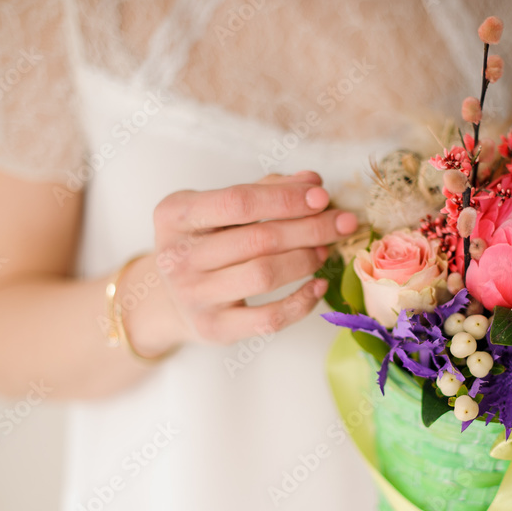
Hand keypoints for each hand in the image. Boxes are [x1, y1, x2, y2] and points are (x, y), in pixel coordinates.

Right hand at [129, 171, 357, 353]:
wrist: (168, 300)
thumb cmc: (203, 244)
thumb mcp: (219, 210)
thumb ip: (263, 190)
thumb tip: (312, 181)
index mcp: (176, 215)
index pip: (239, 202)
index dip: (286, 198)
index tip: (322, 196)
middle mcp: (177, 256)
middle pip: (259, 239)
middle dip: (310, 228)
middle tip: (342, 223)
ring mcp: (194, 296)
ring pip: (264, 275)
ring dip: (306, 259)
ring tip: (326, 249)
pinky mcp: (214, 329)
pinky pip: (269, 318)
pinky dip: (301, 302)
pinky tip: (318, 285)